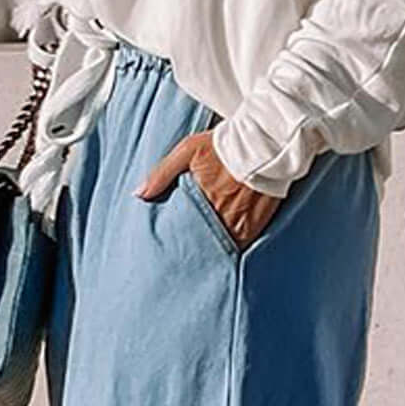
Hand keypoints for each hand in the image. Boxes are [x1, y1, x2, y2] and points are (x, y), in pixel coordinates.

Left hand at [133, 129, 282, 249]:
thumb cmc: (224, 145)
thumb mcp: (188, 151)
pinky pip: (240, 247)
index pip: (182, 232)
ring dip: (211, 253)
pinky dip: (231, 249)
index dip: (174, 242)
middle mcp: (222, 218)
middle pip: (200, 244)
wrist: (265, 142)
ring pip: (220, 249)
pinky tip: (223, 253)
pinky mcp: (255, 227)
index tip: (167, 251)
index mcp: (202, 202)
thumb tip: (139, 194)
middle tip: (181, 263)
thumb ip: (162, 173)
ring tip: (201, 261)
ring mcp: (239, 226)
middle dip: (192, 252)